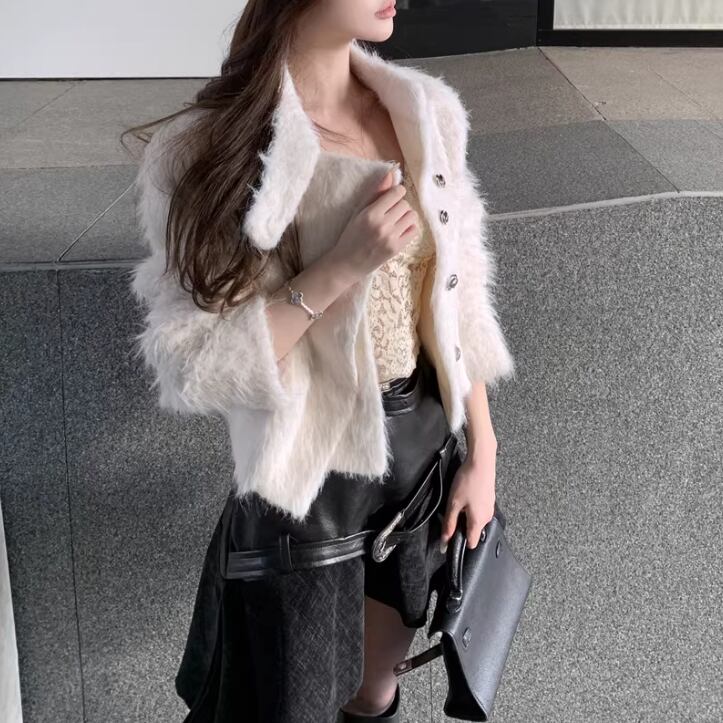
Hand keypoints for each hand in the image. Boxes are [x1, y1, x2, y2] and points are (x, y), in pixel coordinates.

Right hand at [324, 168, 418, 282]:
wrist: (346, 263)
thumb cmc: (351, 236)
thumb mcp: (359, 212)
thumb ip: (376, 193)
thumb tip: (392, 174)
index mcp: (371, 213)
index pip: (397, 193)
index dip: (396, 193)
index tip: (392, 198)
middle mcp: (382, 225)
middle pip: (405, 205)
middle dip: (400, 206)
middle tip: (391, 213)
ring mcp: (390, 238)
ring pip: (412, 216)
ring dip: (406, 217)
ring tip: (396, 222)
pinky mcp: (396, 249)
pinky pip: (414, 231)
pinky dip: (410, 228)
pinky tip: (400, 231)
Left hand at [439, 448, 496, 551]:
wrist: (481, 462)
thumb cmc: (467, 482)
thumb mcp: (453, 504)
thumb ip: (449, 524)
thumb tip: (444, 542)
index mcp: (479, 522)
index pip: (471, 544)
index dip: (459, 543)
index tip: (449, 536)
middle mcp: (487, 518)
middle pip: (473, 531)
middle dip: (461, 527)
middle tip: (451, 513)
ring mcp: (490, 508)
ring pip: (475, 520)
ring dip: (465, 516)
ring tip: (458, 502)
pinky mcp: (489, 500)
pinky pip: (479, 511)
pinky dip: (471, 508)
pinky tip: (465, 496)